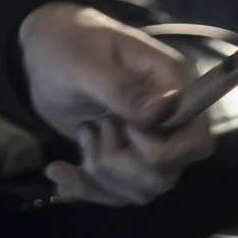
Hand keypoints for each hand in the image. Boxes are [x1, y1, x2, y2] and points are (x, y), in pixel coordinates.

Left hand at [17, 0, 213, 205]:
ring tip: (82, 134)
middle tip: (93, 130)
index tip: (125, 131)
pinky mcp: (120, 155)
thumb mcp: (85, 65)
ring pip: (142, 188)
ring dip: (104, 174)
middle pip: (168, 173)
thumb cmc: (65, 45)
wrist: (39, 46)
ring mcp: (144, 140)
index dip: (164, 150)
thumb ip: (123, 90)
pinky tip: (58, 170)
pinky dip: (85, 187)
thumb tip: (164, 108)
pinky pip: (115, 192)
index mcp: (169, 85)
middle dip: (123, 165)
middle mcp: (166, 118)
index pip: (197, 139)